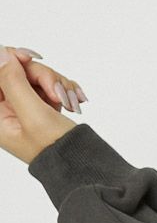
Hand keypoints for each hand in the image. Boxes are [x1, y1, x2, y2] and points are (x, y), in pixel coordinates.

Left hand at [0, 44, 87, 164]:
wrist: (83, 168)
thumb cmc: (57, 151)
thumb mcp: (33, 114)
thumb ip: (13, 81)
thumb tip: (2, 54)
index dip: (12, 59)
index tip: (31, 58)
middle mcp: (8, 109)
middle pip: (18, 70)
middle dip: (43, 77)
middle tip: (59, 94)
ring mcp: (27, 107)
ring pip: (37, 75)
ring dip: (58, 84)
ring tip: (70, 104)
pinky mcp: (43, 107)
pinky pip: (51, 84)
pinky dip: (65, 89)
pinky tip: (74, 103)